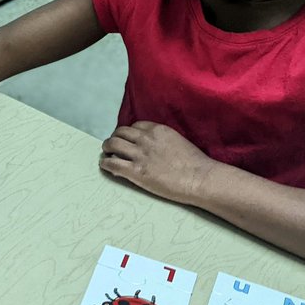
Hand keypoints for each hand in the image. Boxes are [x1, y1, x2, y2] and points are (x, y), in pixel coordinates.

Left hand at [99, 121, 213, 204]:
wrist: (199, 178)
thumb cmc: (195, 163)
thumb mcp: (177, 141)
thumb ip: (161, 141)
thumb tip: (150, 148)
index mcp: (157, 130)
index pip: (134, 126)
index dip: (128, 133)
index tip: (127, 139)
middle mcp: (145, 139)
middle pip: (120, 132)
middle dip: (115, 138)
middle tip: (113, 146)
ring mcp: (139, 155)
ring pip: (112, 144)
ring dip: (107, 148)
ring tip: (107, 154)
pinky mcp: (136, 171)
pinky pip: (112, 163)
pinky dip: (105, 163)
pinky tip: (105, 165)